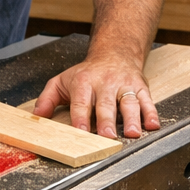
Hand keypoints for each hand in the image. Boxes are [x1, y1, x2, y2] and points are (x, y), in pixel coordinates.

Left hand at [33, 52, 159, 138]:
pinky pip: (147, 100)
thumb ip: (47, 98)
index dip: (81, 117)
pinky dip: (151, 113)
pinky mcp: (140, 86)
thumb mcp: (61, 80)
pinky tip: (152, 125)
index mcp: (84, 82)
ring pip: (129, 102)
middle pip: (106, 104)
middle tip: (107, 136)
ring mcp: (124, 85)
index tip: (81, 131)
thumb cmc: (87, 72)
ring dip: (132, 118)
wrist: (114, 53)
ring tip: (132, 133)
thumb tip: (37, 116)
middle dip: (107, 121)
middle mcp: (105, 83)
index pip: (81, 102)